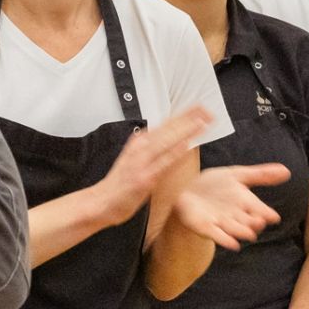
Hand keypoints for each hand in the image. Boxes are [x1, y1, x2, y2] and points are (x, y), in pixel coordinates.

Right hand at [91, 108, 213, 225]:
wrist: (102, 201)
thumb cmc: (120, 183)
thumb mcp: (135, 157)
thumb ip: (151, 147)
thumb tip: (170, 140)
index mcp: (141, 141)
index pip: (167, 123)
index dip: (184, 114)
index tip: (200, 107)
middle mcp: (141, 147)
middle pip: (169, 128)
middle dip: (189, 118)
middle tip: (207, 110)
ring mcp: (143, 161)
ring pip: (168, 141)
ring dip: (186, 131)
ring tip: (202, 122)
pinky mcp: (145, 177)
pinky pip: (163, 163)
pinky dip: (175, 153)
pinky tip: (187, 145)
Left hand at [172, 163, 289, 249]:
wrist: (187, 189)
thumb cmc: (215, 184)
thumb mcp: (237, 175)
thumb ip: (261, 175)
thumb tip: (287, 171)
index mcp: (245, 202)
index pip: (260, 210)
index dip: (266, 214)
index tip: (273, 217)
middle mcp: (236, 215)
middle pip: (249, 222)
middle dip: (254, 223)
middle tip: (260, 222)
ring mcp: (221, 223)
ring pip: (235, 230)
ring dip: (242, 232)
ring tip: (249, 234)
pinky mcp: (206, 227)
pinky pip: (217, 236)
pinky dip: (225, 240)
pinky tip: (233, 245)